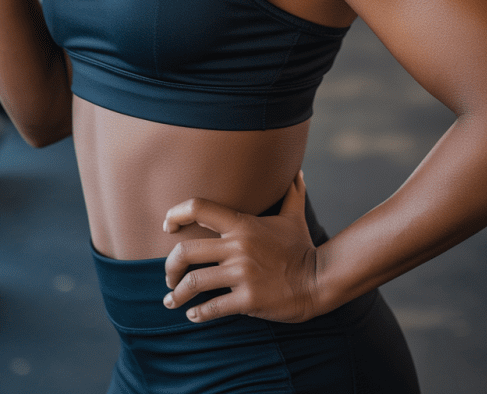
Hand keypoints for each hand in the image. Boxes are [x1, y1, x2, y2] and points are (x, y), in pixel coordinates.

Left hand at [162, 171, 319, 323]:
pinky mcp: (248, 300)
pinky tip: (193, 315)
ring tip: (172, 300)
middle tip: (169, 276)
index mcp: (242, 224)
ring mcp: (242, 274)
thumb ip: (292, 191)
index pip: (199, 207)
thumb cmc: (302, 247)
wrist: (319, 280)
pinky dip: (198, 313)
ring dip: (177, 294)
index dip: (176, 213)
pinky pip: (213, 307)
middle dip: (170, 266)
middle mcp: (238, 247)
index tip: (167, 226)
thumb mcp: (294, 216)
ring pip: (194, 283)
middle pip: (186, 251)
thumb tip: (298, 171)